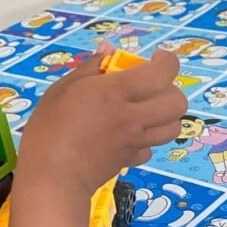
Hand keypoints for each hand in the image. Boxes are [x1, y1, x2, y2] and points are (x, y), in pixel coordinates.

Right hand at [19, 45, 186, 196]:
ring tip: (145, 111)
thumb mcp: (61, 89)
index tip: (154, 59)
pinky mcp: (130, 160)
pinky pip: (150, 149)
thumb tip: (108, 49)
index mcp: (116, 93)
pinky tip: (128, 137)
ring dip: (165, 116)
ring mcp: (135, 141)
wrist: (52, 178)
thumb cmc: (49, 129)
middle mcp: (133, 117)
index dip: (167, 61)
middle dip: (171, 90)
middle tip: (151, 88)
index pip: (163, 72)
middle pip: (177, 102)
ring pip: (173, 128)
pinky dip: (145, 141)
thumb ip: (89, 68)